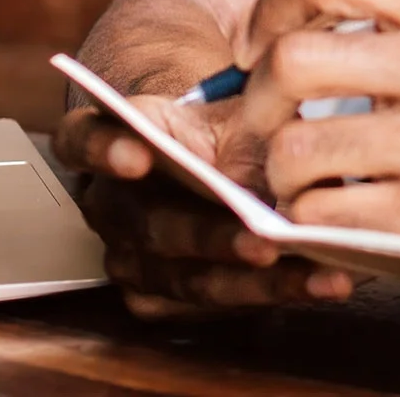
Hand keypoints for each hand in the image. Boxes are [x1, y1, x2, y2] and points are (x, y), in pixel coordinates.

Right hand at [53, 90, 356, 315]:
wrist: (214, 158)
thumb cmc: (224, 124)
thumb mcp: (238, 96)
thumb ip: (253, 93)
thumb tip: (292, 93)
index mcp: (110, 137)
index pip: (83, 140)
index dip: (103, 149)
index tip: (139, 156)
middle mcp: (109, 203)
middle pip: (150, 225)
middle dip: (210, 236)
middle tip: (263, 240)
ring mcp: (128, 256)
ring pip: (184, 277)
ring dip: (252, 281)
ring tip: (313, 271)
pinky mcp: (156, 297)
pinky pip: (206, 306)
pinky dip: (267, 296)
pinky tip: (317, 284)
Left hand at [237, 0, 399, 271]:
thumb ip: (389, 22)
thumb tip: (278, 38)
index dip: (272, 9)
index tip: (266, 46)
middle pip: (290, 62)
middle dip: (255, 102)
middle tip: (266, 123)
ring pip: (293, 150)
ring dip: (282, 174)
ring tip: (306, 179)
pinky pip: (318, 214)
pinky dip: (309, 220)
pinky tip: (334, 212)